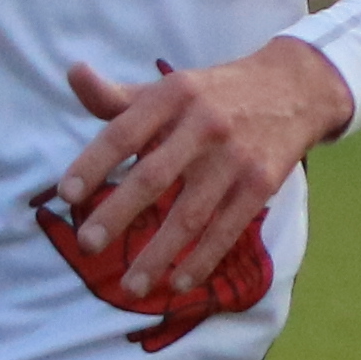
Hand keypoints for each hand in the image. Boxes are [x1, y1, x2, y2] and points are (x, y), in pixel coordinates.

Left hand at [48, 44, 351, 301]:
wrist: (295, 89)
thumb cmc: (211, 95)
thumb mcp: (167, 87)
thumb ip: (116, 95)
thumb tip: (73, 73)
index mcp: (171, 97)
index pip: (123, 133)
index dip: (93, 163)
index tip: (65, 194)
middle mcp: (203, 126)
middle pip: (153, 177)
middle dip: (117, 213)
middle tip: (86, 245)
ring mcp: (235, 158)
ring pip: (191, 214)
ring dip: (159, 254)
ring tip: (130, 287)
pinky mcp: (262, 183)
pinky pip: (227, 227)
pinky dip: (203, 258)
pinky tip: (179, 283)